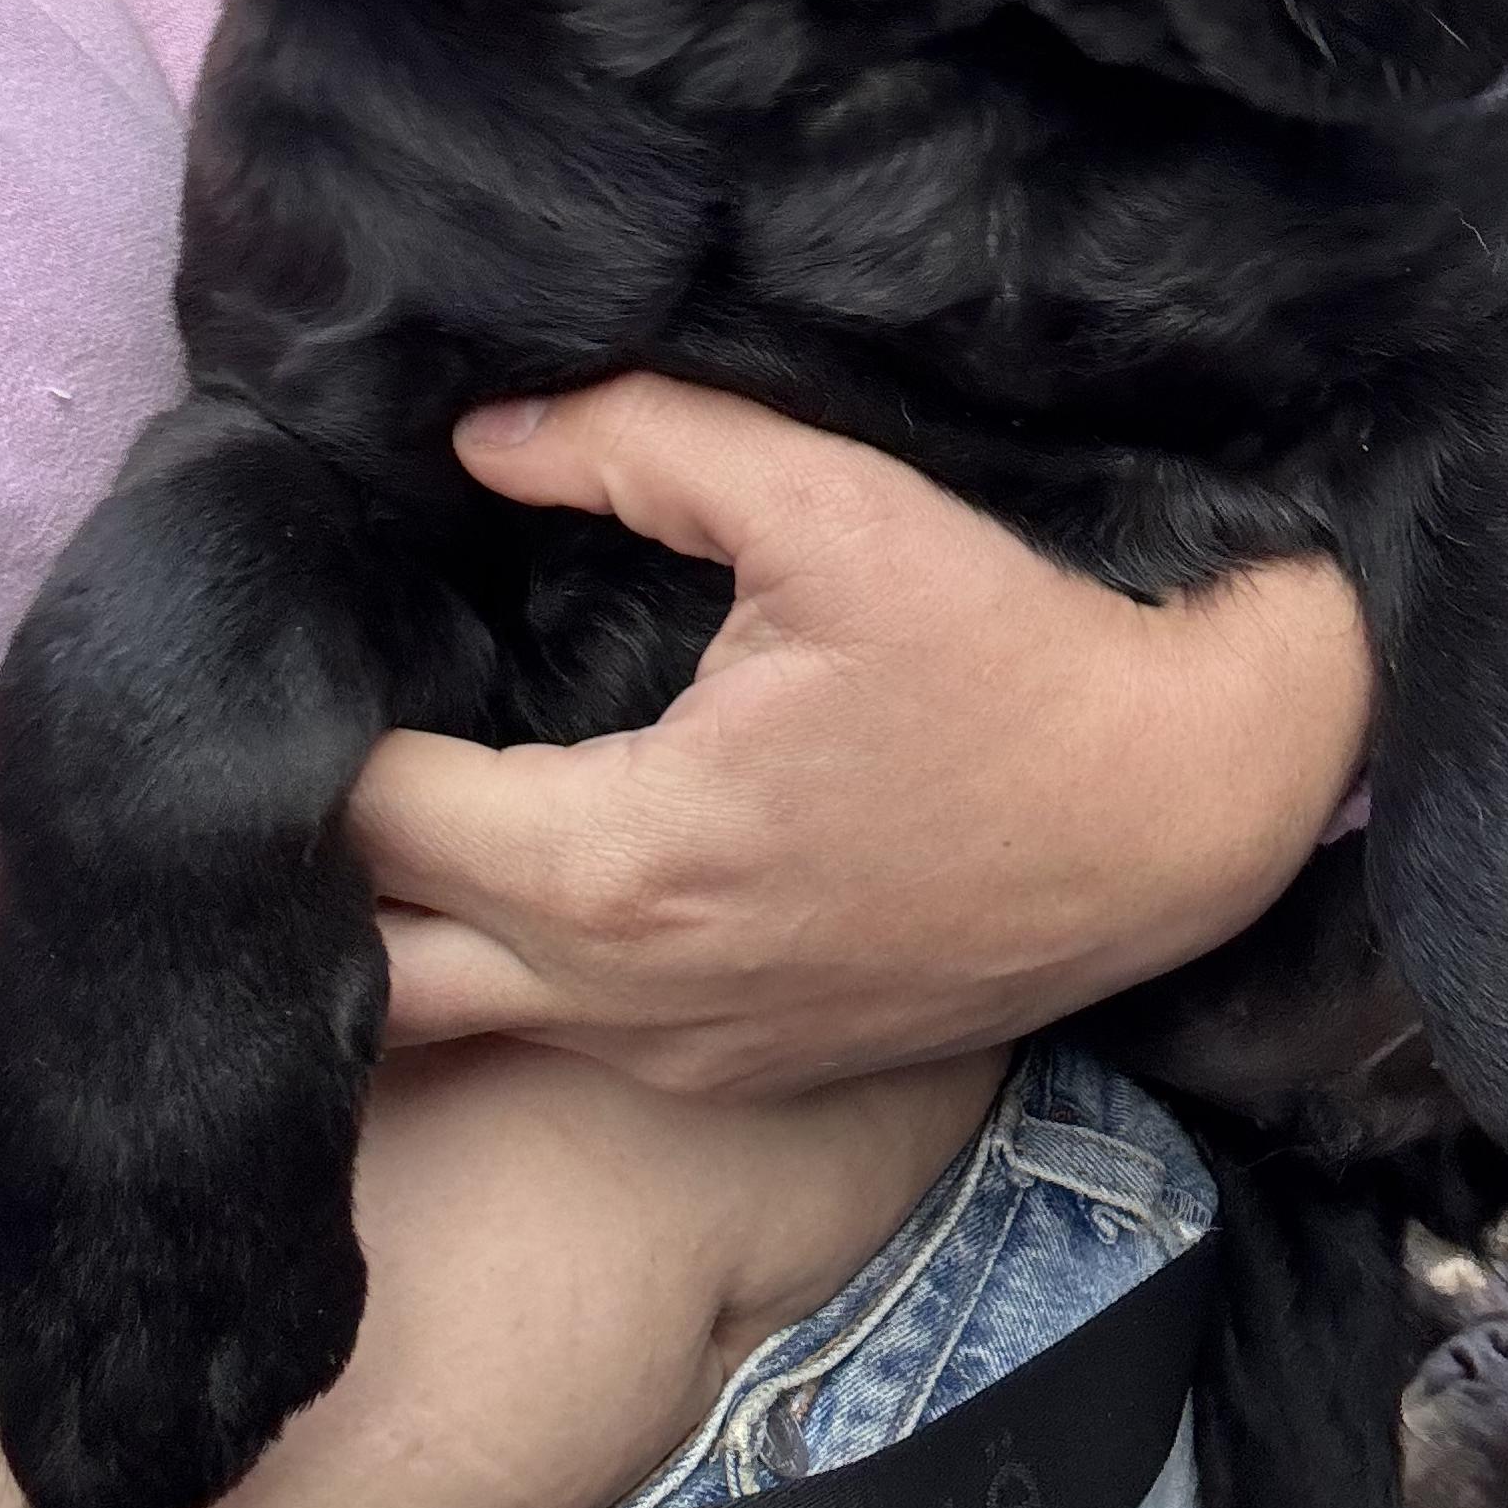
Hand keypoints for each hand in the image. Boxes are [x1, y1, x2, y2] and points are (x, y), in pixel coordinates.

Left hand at [347, 377, 1371, 1093]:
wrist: (1188, 810)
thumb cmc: (1019, 656)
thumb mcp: (838, 510)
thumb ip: (639, 448)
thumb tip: (483, 435)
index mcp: (623, 866)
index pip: (367, 819)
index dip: (324, 720)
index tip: (333, 630)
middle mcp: (628, 1000)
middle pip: (366, 967)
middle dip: (320, 855)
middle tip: (346, 720)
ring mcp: (685, 1059)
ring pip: (454, 1022)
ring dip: (404, 919)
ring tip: (419, 781)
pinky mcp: (744, 1073)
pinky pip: (563, 1036)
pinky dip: (508, 958)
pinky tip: (540, 845)